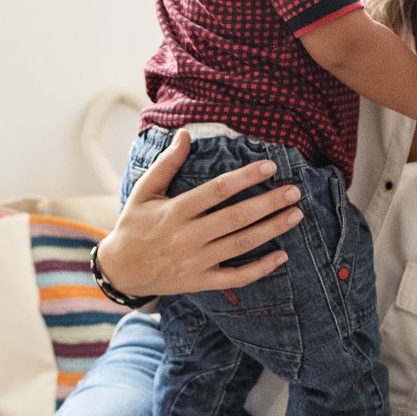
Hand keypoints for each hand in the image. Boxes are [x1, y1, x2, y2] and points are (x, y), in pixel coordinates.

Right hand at [99, 129, 304, 298]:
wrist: (120, 270)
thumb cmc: (134, 225)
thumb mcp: (143, 191)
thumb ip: (166, 164)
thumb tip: (185, 134)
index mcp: (175, 211)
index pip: (217, 190)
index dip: (245, 177)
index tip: (270, 166)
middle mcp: (187, 236)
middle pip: (236, 217)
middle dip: (268, 203)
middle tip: (294, 191)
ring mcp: (196, 261)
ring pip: (241, 245)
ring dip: (271, 229)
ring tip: (296, 215)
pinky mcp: (201, 281)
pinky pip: (235, 277)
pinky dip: (260, 269)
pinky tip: (282, 256)